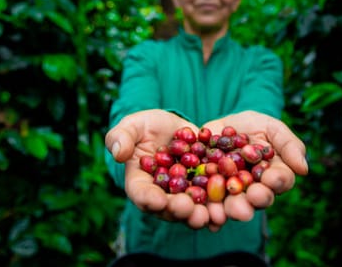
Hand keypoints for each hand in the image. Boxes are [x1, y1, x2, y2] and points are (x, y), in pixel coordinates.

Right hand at [105, 109, 212, 228]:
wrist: (174, 127)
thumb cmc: (147, 126)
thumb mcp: (133, 125)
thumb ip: (121, 137)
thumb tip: (118, 153)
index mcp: (139, 181)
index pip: (140, 193)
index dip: (147, 198)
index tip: (157, 201)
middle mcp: (160, 194)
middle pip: (166, 208)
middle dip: (176, 210)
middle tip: (186, 208)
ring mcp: (182, 195)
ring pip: (189, 210)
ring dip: (197, 215)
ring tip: (207, 215)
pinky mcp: (202, 190)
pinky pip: (209, 202)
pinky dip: (216, 209)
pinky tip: (223, 213)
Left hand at [200, 110, 307, 228]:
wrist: (220, 127)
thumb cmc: (253, 126)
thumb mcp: (272, 128)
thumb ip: (289, 145)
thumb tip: (303, 169)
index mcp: (275, 175)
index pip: (281, 180)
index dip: (277, 181)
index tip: (271, 178)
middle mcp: (256, 190)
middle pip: (259, 199)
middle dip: (257, 199)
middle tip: (252, 196)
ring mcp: (233, 195)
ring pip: (236, 206)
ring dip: (234, 209)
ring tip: (231, 208)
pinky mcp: (210, 195)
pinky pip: (211, 207)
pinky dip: (210, 213)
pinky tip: (210, 218)